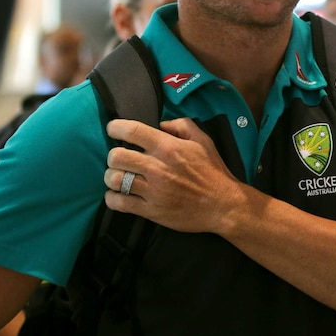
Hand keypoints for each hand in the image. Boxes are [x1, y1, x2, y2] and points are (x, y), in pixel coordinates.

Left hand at [102, 118, 242, 233]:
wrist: (223, 205)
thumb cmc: (213, 171)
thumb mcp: (203, 140)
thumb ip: (182, 125)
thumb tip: (160, 124)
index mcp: (168, 147)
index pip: (131, 131)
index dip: (115, 127)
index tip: (113, 129)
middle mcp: (157, 167)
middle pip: (116, 156)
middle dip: (113, 155)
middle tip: (119, 158)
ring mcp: (153, 191)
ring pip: (115, 180)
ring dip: (112, 177)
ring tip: (118, 177)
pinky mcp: (151, 211)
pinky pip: (120, 204)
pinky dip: (112, 198)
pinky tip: (117, 195)